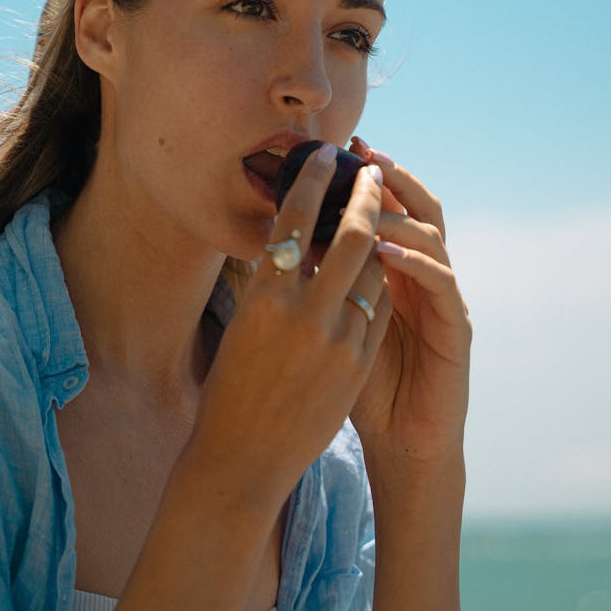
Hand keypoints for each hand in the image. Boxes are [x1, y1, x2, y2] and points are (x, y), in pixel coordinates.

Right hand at [188, 144, 392, 517]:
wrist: (245, 457)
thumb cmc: (232, 386)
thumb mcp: (244, 323)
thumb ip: (273, 282)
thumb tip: (295, 237)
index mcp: (264, 297)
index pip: (295, 219)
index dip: (313, 179)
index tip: (324, 154)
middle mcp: (303, 313)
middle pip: (351, 235)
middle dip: (365, 197)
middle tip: (371, 174)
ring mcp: (338, 340)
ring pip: (373, 271)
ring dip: (375, 243)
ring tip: (375, 223)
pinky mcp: (359, 365)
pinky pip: (377, 309)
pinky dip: (376, 285)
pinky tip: (373, 274)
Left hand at [347, 138, 471, 464]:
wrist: (400, 443)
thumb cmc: (360, 385)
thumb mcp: (335, 325)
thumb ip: (324, 285)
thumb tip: (285, 240)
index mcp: (395, 273)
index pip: (386, 212)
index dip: (366, 180)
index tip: (336, 151)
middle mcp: (422, 278)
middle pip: (415, 210)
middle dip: (390, 178)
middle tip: (363, 152)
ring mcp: (442, 300)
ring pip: (431, 238)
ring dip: (398, 214)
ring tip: (368, 197)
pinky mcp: (456, 329)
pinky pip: (441, 284)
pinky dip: (414, 262)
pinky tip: (385, 252)